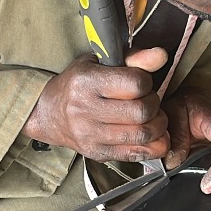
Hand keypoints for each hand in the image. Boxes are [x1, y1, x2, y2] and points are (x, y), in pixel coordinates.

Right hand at [22, 48, 169, 161]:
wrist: (49, 113)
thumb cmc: (78, 84)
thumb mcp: (100, 62)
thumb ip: (134, 58)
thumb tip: (162, 56)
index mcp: (87, 82)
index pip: (135, 84)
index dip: (147, 81)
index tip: (141, 82)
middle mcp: (86, 110)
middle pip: (141, 111)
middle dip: (155, 105)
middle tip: (149, 101)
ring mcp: (91, 135)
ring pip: (142, 135)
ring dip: (157, 126)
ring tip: (152, 118)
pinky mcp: (97, 153)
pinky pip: (135, 154)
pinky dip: (153, 147)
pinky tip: (152, 137)